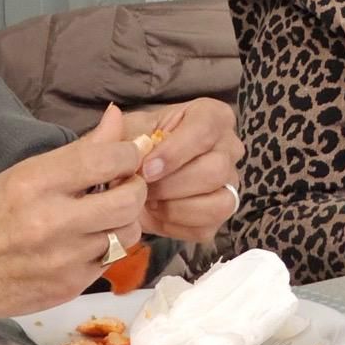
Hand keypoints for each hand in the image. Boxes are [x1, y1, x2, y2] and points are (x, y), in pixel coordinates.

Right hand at [0, 105, 146, 326]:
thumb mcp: (24, 172)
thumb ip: (77, 149)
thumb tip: (116, 117)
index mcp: (37, 182)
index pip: (107, 159)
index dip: (128, 153)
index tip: (125, 155)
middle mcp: (53, 221)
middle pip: (129, 199)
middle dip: (135, 187)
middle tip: (125, 184)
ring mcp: (64, 259)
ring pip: (127, 233)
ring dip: (124, 220)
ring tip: (106, 213)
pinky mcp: (70, 288)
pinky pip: (111, 261)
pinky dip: (107, 247)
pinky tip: (88, 240)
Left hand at [122, 99, 242, 242]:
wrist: (139, 174)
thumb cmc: (140, 144)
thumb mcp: (126, 131)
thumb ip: (118, 128)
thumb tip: (114, 116)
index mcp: (212, 116)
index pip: (204, 131)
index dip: (175, 153)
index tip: (147, 169)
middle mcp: (229, 148)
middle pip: (215, 170)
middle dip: (173, 185)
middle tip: (143, 188)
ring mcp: (230, 182)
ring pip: (219, 203)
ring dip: (176, 208)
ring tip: (150, 200)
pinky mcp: (220, 213)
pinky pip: (206, 228)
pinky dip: (176, 225)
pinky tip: (157, 212)